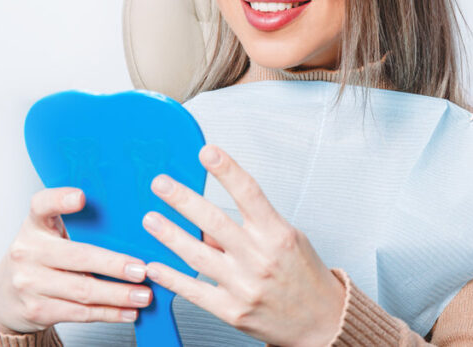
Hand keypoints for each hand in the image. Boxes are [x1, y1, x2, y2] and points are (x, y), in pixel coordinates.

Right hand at [0, 187, 153, 334]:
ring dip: (118, 295)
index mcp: (34, 225)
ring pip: (82, 290)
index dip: (60, 199)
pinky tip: (127, 311)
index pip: (42, 205)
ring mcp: (30, 283)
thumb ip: (77, 224)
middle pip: (77, 257)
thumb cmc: (40, 256)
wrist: (5, 295)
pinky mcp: (37, 310)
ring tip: (143, 295)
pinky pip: (79, 313)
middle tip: (142, 270)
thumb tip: (133, 223)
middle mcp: (27, 252)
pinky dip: (108, 313)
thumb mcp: (48, 232)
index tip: (81, 197)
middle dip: (114, 265)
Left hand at [143, 145, 344, 346]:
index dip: (226, 170)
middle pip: (213, 221)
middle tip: (162, 184)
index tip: (208, 152)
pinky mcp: (232, 310)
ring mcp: (244, 285)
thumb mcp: (288, 240)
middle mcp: (260, 258)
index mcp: (278, 234)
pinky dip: (171, 276)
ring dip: (169, 234)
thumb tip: (210, 221)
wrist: (321, 321)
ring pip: (197, 255)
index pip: (249, 192)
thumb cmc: (305, 277)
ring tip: (151, 219)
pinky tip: (155, 264)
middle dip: (182, 199)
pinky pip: (194, 290)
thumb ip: (250, 228)